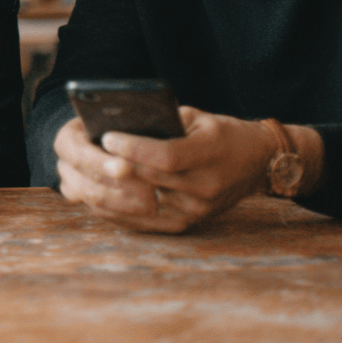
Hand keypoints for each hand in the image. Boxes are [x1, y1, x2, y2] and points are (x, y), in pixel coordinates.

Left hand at [54, 105, 277, 232]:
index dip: (134, 148)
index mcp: (211, 152)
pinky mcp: (189, 224)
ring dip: (111, 191)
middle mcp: (206, 186)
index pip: (167, 156)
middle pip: (150, 180)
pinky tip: (98, 196)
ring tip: (84, 175)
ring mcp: (198, 210)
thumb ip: (165, 123)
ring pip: (144, 203)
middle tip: (86, 155)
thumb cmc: (223, 133)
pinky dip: (120, 209)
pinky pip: (147, 220)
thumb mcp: (199, 118)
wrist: (257, 163)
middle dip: (115, 167)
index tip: (108, 136)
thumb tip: (121, 125)